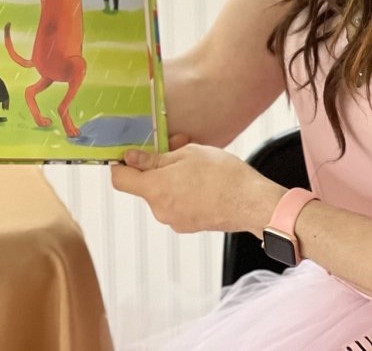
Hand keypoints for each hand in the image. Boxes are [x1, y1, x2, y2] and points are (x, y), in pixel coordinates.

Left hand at [111, 136, 284, 233]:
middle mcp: (159, 210)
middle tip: (177, 146)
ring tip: (195, 163)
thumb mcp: (187, 154)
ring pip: (162, 193)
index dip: (120, 164)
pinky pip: (176, 204)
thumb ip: (154, 158)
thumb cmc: (222, 175)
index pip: (120, 180)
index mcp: (155, 189)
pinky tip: (203, 181)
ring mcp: (174, 220)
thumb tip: (130, 158)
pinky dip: (182, 191)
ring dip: (171, 177)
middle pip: (144, 185)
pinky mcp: (188, 225)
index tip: (130, 152)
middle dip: (155, 165)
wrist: (251, 203)